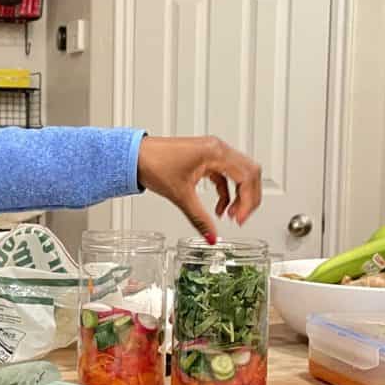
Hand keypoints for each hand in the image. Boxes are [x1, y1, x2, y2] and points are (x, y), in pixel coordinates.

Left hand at [137, 136, 261, 241]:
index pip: (247, 176)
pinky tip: (220, 207)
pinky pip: (225, 175)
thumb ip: (199, 218)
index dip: (248, 201)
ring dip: (239, 195)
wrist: (135, 156)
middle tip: (241, 218)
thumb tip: (212, 236)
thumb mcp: (180, 195)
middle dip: (248, 198)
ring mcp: (212, 151)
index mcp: (215, 152)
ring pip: (239, 173)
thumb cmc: (153, 163)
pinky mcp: (205, 158)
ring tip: (230, 215)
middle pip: (249, 173)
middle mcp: (217, 148)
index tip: (239, 219)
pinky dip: (226, 192)